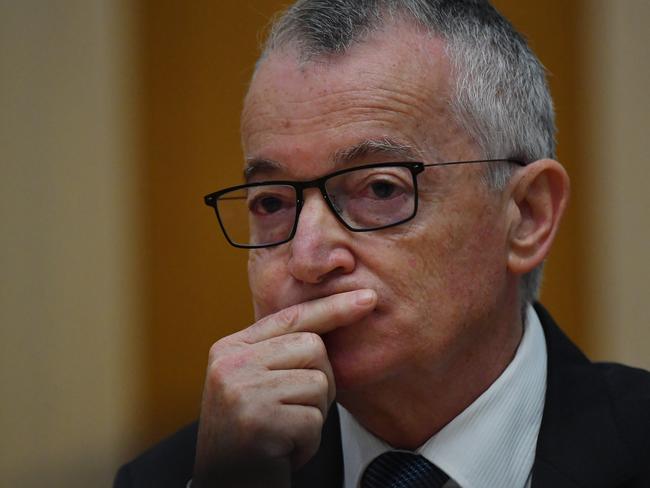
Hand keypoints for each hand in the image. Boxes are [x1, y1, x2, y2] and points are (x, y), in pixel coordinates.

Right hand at [192, 289, 376, 487]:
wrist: (225, 486)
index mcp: (230, 348)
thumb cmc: (250, 436)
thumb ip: (279, 353)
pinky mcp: (258, 423)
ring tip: (284, 432)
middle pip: (313, 347)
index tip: (368, 298)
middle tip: (296, 411)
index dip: (333, 308)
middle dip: (320, 381)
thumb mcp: (254, 384)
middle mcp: (232, 364)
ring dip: (313, 415)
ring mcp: (243, 392)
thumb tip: (333, 318)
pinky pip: (314, 420)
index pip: (291, 318)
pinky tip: (282, 451)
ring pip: (319, 383)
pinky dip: (307, 442)